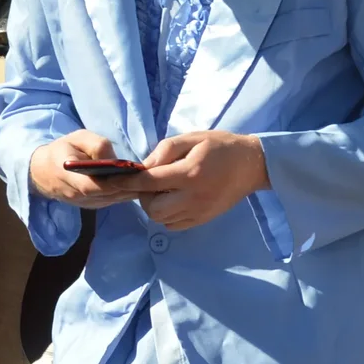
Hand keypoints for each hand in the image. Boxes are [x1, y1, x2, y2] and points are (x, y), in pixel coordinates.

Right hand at [29, 131, 158, 209]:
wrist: (43, 172)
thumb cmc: (63, 150)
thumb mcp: (77, 137)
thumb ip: (96, 144)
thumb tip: (114, 158)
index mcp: (67, 175)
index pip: (91, 186)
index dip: (113, 182)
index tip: (133, 174)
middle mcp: (75, 195)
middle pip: (107, 194)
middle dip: (128, 186)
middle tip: (149, 177)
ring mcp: (84, 204)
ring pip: (112, 200)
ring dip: (130, 192)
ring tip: (148, 181)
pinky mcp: (92, 206)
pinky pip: (112, 201)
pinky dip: (125, 194)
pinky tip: (138, 185)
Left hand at [137, 130, 269, 231]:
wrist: (251, 166)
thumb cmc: (221, 147)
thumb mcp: (193, 138)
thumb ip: (166, 149)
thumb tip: (144, 166)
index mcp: (190, 173)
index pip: (149, 182)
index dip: (127, 182)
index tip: (112, 180)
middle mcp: (193, 197)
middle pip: (152, 208)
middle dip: (143, 196)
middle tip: (151, 183)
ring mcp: (198, 212)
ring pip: (161, 219)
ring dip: (154, 206)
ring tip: (164, 191)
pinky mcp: (203, 220)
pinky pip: (174, 225)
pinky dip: (167, 215)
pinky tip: (174, 200)